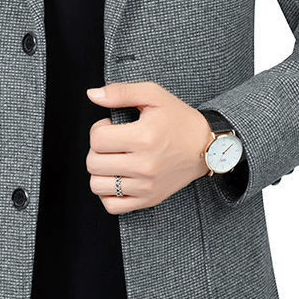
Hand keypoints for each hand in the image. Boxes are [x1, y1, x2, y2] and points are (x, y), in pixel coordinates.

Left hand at [85, 81, 212, 212]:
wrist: (206, 146)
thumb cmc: (179, 119)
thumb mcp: (153, 95)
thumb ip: (120, 92)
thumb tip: (92, 94)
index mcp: (144, 137)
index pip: (97, 139)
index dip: (98, 129)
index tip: (111, 126)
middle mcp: (145, 165)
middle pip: (93, 163)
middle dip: (96, 149)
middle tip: (112, 142)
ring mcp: (146, 186)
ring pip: (97, 185)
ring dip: (100, 171)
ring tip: (113, 160)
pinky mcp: (149, 199)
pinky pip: (112, 206)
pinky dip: (107, 193)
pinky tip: (116, 178)